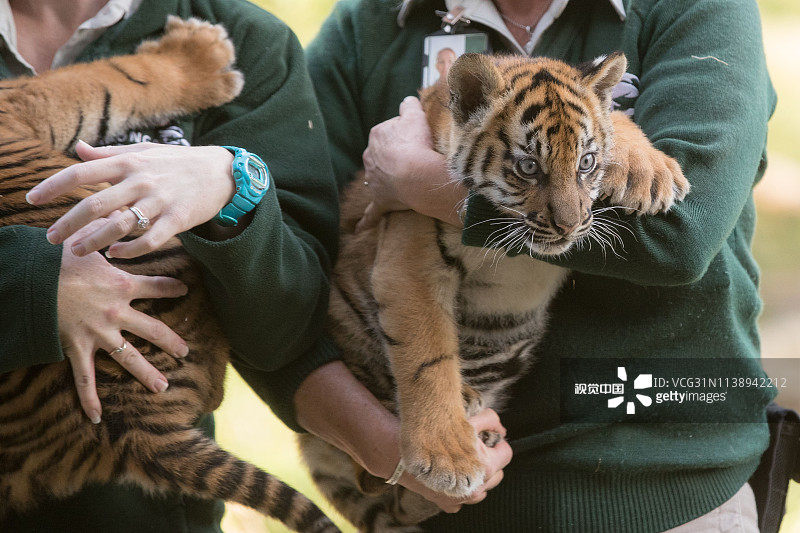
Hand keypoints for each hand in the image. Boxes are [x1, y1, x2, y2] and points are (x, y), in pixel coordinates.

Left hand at [26, 141, 235, 258]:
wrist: (222, 172)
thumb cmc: (178, 162)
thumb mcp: (143, 151)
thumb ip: (108, 153)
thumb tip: (77, 148)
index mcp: (128, 161)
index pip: (81, 171)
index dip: (53, 186)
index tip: (31, 200)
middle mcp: (141, 180)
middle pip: (95, 203)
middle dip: (68, 223)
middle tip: (50, 238)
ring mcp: (160, 200)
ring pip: (120, 225)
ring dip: (95, 241)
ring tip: (77, 252)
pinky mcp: (179, 219)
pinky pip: (151, 239)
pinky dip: (131, 249)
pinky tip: (117, 254)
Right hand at [58, 219, 189, 423]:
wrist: (30, 278)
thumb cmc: (56, 257)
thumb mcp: (86, 242)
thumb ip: (107, 232)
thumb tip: (122, 209)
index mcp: (122, 284)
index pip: (156, 285)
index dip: (172, 287)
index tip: (186, 288)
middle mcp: (117, 312)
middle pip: (152, 329)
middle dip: (170, 341)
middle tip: (185, 352)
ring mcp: (99, 333)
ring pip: (130, 357)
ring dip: (146, 373)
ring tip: (163, 387)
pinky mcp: (77, 347)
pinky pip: (85, 379)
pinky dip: (90, 399)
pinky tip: (97, 418)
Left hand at [357, 96, 464, 230]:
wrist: (415, 173)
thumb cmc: (416, 143)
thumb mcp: (414, 114)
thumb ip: (409, 105)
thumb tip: (407, 101)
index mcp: (376, 136)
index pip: (390, 131)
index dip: (406, 135)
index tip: (418, 139)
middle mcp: (370, 157)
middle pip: (383, 155)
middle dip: (394, 157)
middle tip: (415, 158)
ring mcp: (374, 180)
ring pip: (378, 178)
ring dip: (386, 181)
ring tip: (402, 183)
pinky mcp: (380, 200)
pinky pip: (372, 212)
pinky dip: (366, 221)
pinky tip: (360, 229)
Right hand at [394, 408, 511, 512]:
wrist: (397, 453)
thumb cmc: (431, 433)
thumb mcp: (466, 421)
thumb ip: (489, 422)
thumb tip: (503, 429)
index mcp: (484, 468)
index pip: (505, 455)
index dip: (498, 443)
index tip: (490, 437)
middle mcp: (475, 488)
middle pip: (496, 474)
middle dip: (488, 460)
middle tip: (475, 448)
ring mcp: (461, 499)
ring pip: (481, 489)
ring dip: (474, 476)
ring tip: (462, 461)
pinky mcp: (447, 503)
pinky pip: (461, 499)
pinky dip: (459, 489)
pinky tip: (451, 475)